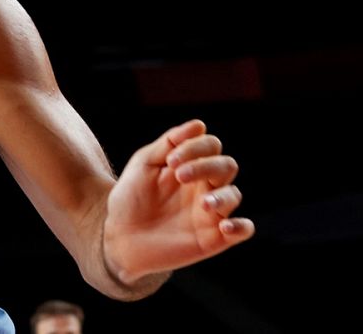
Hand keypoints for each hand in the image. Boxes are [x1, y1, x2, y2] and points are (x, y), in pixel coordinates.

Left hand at [102, 119, 253, 283]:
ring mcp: (211, 212)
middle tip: (179, 175)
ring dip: (221, 195)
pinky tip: (225, 225)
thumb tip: (199, 125)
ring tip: (202, 203)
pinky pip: (244, 230)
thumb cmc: (131, 197)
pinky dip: (241, 226)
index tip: (171, 160)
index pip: (211, 146)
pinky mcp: (214, 238)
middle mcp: (205, 186)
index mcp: (190, 165)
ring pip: (234, 195)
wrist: (118, 236)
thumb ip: (169, 143)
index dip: (196, 147)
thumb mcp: (144, 164)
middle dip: (206, 166)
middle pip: (226, 166)